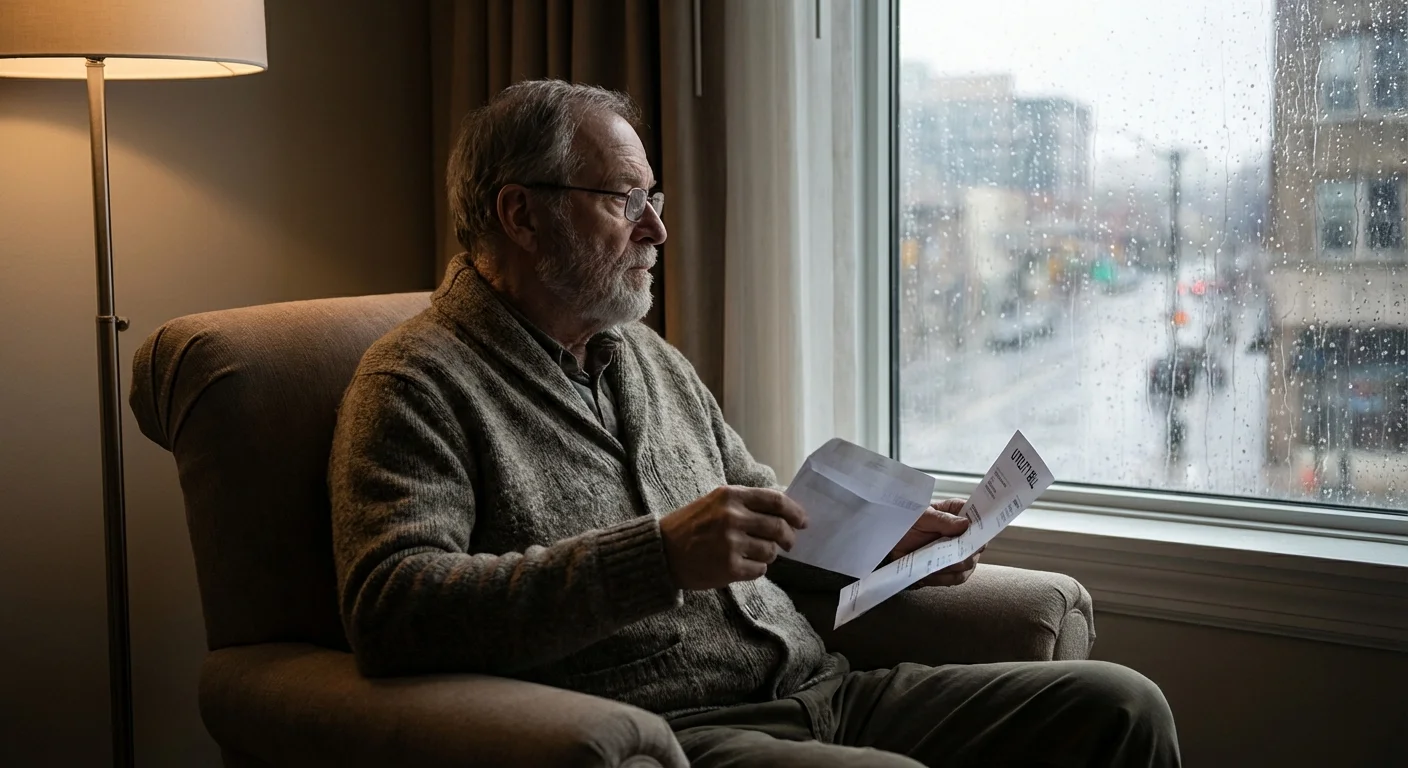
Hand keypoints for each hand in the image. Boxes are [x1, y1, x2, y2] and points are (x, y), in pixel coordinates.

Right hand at [659, 486, 808, 590]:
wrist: (661, 552)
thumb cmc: (690, 526)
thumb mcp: (715, 502)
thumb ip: (746, 503)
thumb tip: (784, 509)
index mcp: (730, 496)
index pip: (775, 500)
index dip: (794, 511)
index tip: (803, 521)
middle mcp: (732, 517)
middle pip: (778, 527)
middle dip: (789, 538)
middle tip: (789, 544)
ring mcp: (730, 543)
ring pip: (771, 551)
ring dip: (769, 555)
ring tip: (754, 554)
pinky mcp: (729, 567)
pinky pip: (759, 570)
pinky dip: (757, 569)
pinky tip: (743, 566)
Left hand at [885, 498, 982, 587]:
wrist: (891, 540)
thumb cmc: (907, 522)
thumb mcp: (921, 516)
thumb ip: (941, 520)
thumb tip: (965, 524)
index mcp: (958, 513)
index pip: (979, 520)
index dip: (979, 529)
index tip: (970, 537)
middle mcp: (963, 534)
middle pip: (976, 547)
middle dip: (963, 553)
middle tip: (947, 554)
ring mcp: (958, 552)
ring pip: (967, 565)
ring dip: (951, 568)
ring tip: (933, 564)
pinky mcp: (949, 569)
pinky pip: (954, 578)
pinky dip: (942, 578)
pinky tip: (928, 575)